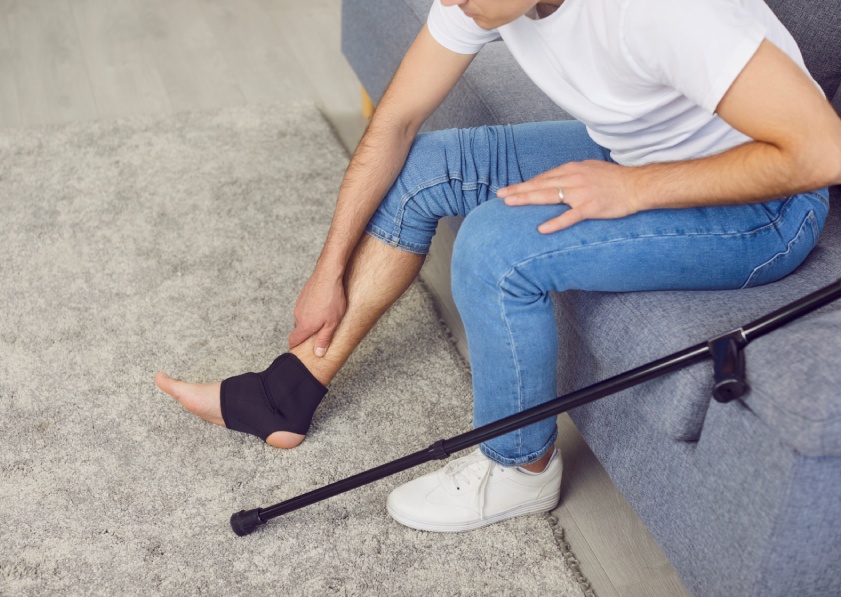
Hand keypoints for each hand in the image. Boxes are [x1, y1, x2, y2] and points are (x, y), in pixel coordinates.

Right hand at [288, 267, 346, 356]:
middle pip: (300, 329)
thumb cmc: (332, 299)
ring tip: (326, 316)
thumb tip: (318, 353)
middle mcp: (298, 315)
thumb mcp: (332, 323)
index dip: (294, 347)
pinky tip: (324, 305)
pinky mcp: (303, 295)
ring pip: (303, 317)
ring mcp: (299, 304)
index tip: (299, 351)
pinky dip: (313, 309)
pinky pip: (306, 307)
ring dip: (312, 319)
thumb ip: (324, 339)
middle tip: (321, 332)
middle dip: (308, 332)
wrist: (328, 274)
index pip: (293, 340)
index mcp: (304, 325)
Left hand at [497, 160, 640, 232]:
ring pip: (549, 196)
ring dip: (527, 199)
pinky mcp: (591, 207)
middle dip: (518, 190)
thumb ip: (572, 175)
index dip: (526, 184)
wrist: (638, 185)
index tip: (510, 189)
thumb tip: (557, 181)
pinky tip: (542, 229)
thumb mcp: (590, 169)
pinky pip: (570, 216)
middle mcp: (573, 178)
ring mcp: (581, 193)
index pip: (543, 177)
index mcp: (572, 169)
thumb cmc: (615, 180)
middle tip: (500, 196)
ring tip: (510, 204)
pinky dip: (555, 222)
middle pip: (540, 184)